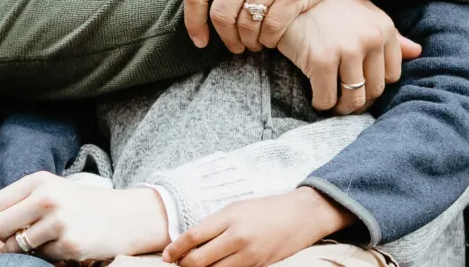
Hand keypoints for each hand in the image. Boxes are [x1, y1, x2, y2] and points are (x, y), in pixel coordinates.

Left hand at [0, 172, 169, 262]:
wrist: (129, 216)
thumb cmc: (86, 205)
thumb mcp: (54, 192)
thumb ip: (23, 204)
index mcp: (38, 181)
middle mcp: (46, 198)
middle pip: (0, 226)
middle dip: (1, 240)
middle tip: (16, 243)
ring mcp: (57, 221)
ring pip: (18, 246)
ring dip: (26, 250)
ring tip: (48, 241)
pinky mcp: (69, 244)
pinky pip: (42, 258)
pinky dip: (48, 257)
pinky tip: (64, 246)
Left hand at [162, 187, 352, 266]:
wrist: (300, 215)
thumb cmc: (266, 209)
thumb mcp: (236, 208)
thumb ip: (214, 224)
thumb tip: (191, 241)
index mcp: (228, 216)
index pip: (193, 236)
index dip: (176, 248)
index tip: (167, 256)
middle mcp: (237, 236)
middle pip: (200, 260)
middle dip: (184, 265)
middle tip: (177, 264)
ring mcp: (249, 254)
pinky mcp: (259, 265)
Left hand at [175, 0, 366, 53]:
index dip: (193, 23)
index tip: (199, 41)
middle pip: (222, 15)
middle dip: (225, 38)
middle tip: (234, 46)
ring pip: (248, 24)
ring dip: (248, 41)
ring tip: (253, 43)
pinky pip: (274, 26)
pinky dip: (269, 40)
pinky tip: (270, 39)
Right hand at [275, 0, 421, 113]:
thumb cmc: (325, 4)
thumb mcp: (362, 12)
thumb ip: (390, 35)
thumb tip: (417, 52)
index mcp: (383, 28)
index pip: (392, 75)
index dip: (375, 84)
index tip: (359, 85)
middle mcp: (370, 39)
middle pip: (374, 89)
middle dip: (359, 99)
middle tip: (343, 99)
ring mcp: (347, 50)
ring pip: (353, 98)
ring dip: (342, 107)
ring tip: (331, 102)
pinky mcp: (321, 60)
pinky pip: (327, 98)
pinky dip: (322, 103)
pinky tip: (315, 97)